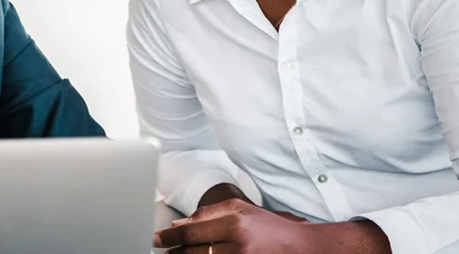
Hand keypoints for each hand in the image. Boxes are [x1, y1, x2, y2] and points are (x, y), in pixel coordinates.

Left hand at [153, 199, 312, 252]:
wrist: (302, 249)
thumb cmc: (270, 228)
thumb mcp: (241, 210)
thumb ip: (208, 214)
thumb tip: (179, 224)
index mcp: (235, 223)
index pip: (191, 232)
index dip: (169, 237)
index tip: (156, 239)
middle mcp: (237, 245)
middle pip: (192, 251)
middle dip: (173, 251)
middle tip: (159, 249)